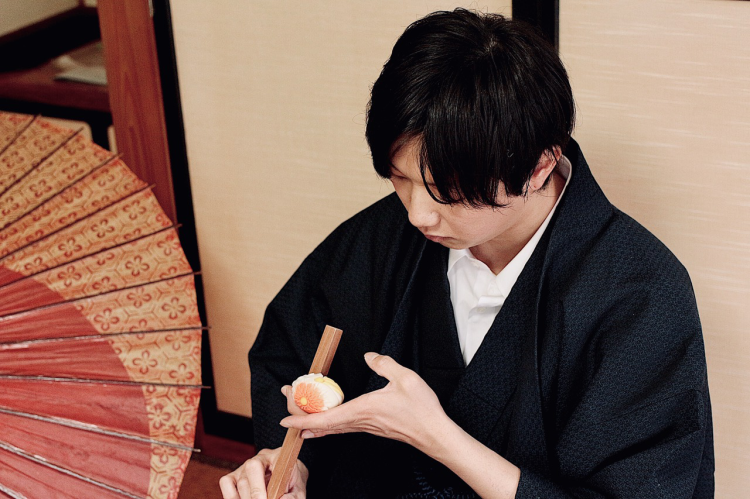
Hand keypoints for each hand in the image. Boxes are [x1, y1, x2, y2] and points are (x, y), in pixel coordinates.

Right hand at [219, 447, 308, 498]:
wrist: (290, 474)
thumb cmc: (293, 482)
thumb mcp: (298, 489)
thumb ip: (293, 497)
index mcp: (274, 456)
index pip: (256, 467)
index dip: (256, 488)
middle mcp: (257, 458)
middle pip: (245, 480)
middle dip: (252, 498)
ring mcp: (245, 466)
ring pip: (238, 485)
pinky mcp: (235, 476)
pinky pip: (226, 484)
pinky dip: (231, 497)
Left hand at [280, 352, 448, 452]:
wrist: (434, 434)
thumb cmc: (421, 409)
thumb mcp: (404, 378)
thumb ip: (384, 364)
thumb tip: (369, 355)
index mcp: (362, 410)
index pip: (324, 418)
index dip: (302, 419)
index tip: (285, 418)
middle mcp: (359, 422)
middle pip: (322, 424)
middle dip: (300, 416)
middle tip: (285, 404)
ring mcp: (365, 427)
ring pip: (331, 427)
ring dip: (313, 421)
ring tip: (298, 412)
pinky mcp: (371, 429)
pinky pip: (342, 427)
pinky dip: (327, 424)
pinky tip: (324, 422)